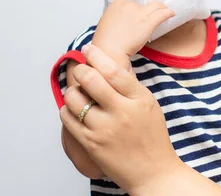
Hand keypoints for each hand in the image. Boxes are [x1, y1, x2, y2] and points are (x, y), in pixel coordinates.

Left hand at [60, 44, 181, 193]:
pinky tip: (75, 108)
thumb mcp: (149, 105)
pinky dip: (67, 109)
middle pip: (91, 80)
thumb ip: (130, 87)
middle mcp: (121, 113)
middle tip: (81, 68)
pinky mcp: (90, 143)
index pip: (114, 70)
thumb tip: (106, 67)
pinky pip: (68, 118)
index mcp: (139, 100)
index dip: (97, 56)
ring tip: (78, 90)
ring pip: (74, 98)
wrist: (153, 172)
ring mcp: (103, 129)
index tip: (89, 49)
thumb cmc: (152, 138)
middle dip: (81, 69)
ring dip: (73, 90)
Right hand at [92, 0, 174, 64]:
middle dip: (147, 11)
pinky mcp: (148, 22)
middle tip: (153, 15)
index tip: (140, 16)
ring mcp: (139, 13)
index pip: (132, 3)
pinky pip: (162, 14)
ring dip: (162, 8)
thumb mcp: (108, 24)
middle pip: (143, 5)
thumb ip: (118, 18)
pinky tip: (172, 14)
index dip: (137, 10)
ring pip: (156, 5)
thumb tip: (126, 20)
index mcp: (117, 4)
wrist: (109, 51)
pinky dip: (169, 13)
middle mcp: (129, 5)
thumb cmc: (106, 42)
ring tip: (166, 11)